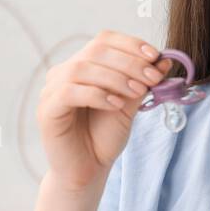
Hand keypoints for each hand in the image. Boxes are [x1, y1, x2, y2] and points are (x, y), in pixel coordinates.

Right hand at [36, 30, 173, 191]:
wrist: (88, 171)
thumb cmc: (105, 137)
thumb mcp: (129, 106)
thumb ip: (142, 82)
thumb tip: (163, 59)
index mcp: (83, 65)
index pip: (104, 40)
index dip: (131, 44)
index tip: (155, 56)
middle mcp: (63, 72)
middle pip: (95, 51)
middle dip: (129, 62)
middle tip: (153, 77)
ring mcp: (51, 90)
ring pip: (82, 68)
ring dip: (116, 78)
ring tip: (137, 92)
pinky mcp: (46, 110)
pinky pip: (70, 92)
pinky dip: (97, 95)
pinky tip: (115, 105)